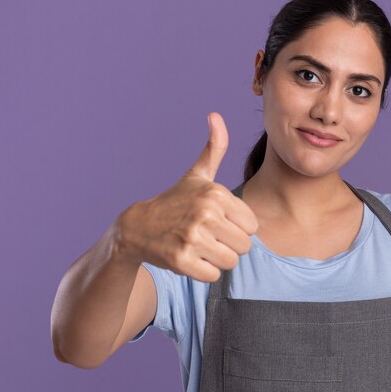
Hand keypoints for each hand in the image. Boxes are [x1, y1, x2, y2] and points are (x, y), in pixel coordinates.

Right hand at [116, 112, 258, 281]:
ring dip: (217, 260)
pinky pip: (214, 276)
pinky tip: (189, 258)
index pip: (253, 226)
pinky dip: (204, 272)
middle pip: (245, 246)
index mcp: (216, 194)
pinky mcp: (182, 261)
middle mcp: (205, 214)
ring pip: (231, 262)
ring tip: (199, 246)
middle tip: (207, 237)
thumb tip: (216, 115)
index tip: (217, 222)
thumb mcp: (197, 175)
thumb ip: (214, 149)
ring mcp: (192, 238)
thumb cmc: (175, 201)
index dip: (237, 228)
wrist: (137, 227)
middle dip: (229, 245)